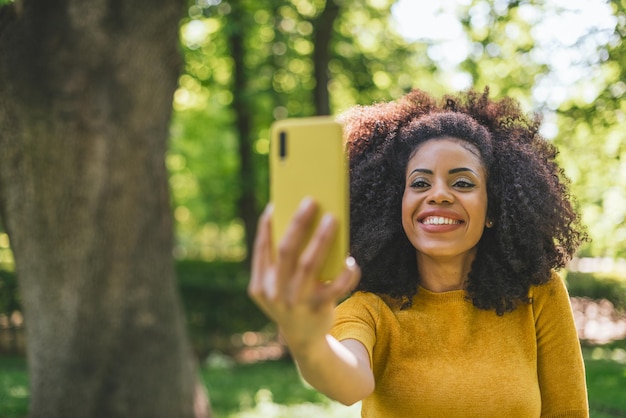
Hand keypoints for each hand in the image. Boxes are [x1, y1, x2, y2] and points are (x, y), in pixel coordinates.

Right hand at [248, 198, 360, 352]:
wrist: (304, 340)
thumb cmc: (292, 300)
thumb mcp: (278, 285)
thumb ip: (282, 262)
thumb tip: (298, 222)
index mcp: (260, 284)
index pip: (262, 248)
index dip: (267, 225)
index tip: (277, 203)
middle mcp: (275, 293)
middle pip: (287, 251)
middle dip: (299, 223)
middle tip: (311, 201)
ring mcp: (296, 303)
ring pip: (310, 264)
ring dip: (322, 239)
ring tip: (333, 219)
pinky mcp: (318, 310)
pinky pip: (336, 286)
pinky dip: (346, 272)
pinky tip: (351, 260)